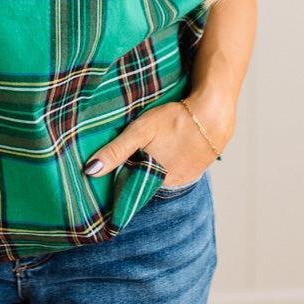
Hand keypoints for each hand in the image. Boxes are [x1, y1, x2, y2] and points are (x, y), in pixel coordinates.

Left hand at [83, 94, 233, 185]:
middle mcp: (168, 185)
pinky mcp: (194, 173)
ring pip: (158, 178)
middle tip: (130, 154)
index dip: (118, 179)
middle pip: (143, 183)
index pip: (127, 188)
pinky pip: (173, 174)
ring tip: (147, 150)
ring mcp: (183, 180)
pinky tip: (165, 150)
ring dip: (151, 168)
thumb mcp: (140, 131)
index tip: (108, 173)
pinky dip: (166, 165)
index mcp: (152, 178)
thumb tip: (90, 171)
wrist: (213, 116)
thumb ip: (116, 151)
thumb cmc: (174, 119)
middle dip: (133, 172)